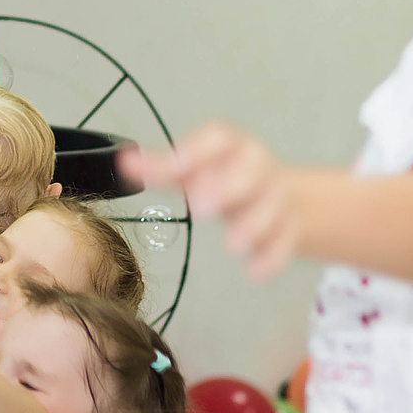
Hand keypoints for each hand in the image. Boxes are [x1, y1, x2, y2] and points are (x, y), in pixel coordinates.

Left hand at [120, 120, 297, 279]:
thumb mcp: (196, 169)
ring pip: (272, 206)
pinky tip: (256, 273)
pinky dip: (272, 257)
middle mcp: (257, 167)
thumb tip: (123, 162)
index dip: (198, 151)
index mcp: (231, 147)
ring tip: (232, 245)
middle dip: (228, 188)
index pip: (219, 139)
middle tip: (202, 207)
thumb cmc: (228, 179)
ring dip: (253, 225)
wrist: (284, 197)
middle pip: (250, 171)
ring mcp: (276, 197)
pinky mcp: (289, 228)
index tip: (176, 168)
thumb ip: (163, 168)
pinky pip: (286, 241)